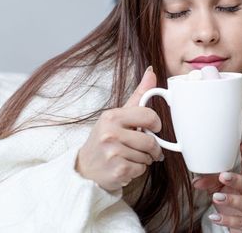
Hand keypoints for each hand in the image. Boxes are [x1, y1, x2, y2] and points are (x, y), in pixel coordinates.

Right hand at [75, 67, 163, 191]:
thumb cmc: (106, 138)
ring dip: (144, 159)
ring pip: (147, 156)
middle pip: (150, 141)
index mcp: (112, 116)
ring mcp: (113, 153)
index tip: (154, 128)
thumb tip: (151, 71)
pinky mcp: (117, 170)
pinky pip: (141, 169)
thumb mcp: (119, 115)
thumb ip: (139, 95)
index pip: (149, 116)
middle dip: (152, 147)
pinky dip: (138, 170)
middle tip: (144, 147)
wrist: (86, 167)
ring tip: (130, 156)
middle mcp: (110, 133)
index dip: (156, 124)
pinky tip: (126, 165)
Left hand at [193, 141, 241, 232]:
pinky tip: (215, 218)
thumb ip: (211, 182)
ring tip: (216, 197)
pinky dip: (227, 220)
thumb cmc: (235, 203)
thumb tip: (196, 181)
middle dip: (236, 180)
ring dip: (231, 200)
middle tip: (223, 176)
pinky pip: (241, 223)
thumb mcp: (222, 189)